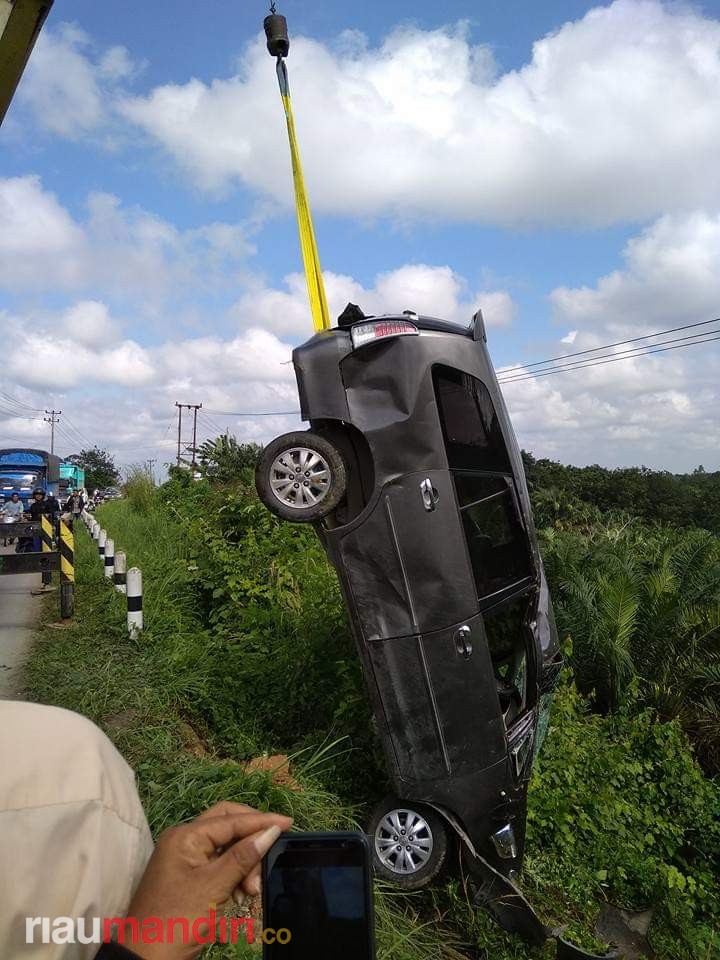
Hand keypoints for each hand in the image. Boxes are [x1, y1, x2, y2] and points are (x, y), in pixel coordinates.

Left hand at [125, 801, 291, 959]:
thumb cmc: (177, 921)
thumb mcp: (214, 888)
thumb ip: (243, 857)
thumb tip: (270, 832)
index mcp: (185, 837)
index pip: (230, 819)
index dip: (261, 821)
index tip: (289, 823)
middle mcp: (184, 842)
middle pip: (227, 827)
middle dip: (250, 842)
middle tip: (268, 859)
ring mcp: (185, 861)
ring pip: (225, 849)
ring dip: (243, 864)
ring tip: (251, 891)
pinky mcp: (189, 880)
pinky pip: (218, 867)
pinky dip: (233, 877)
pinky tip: (241, 894)